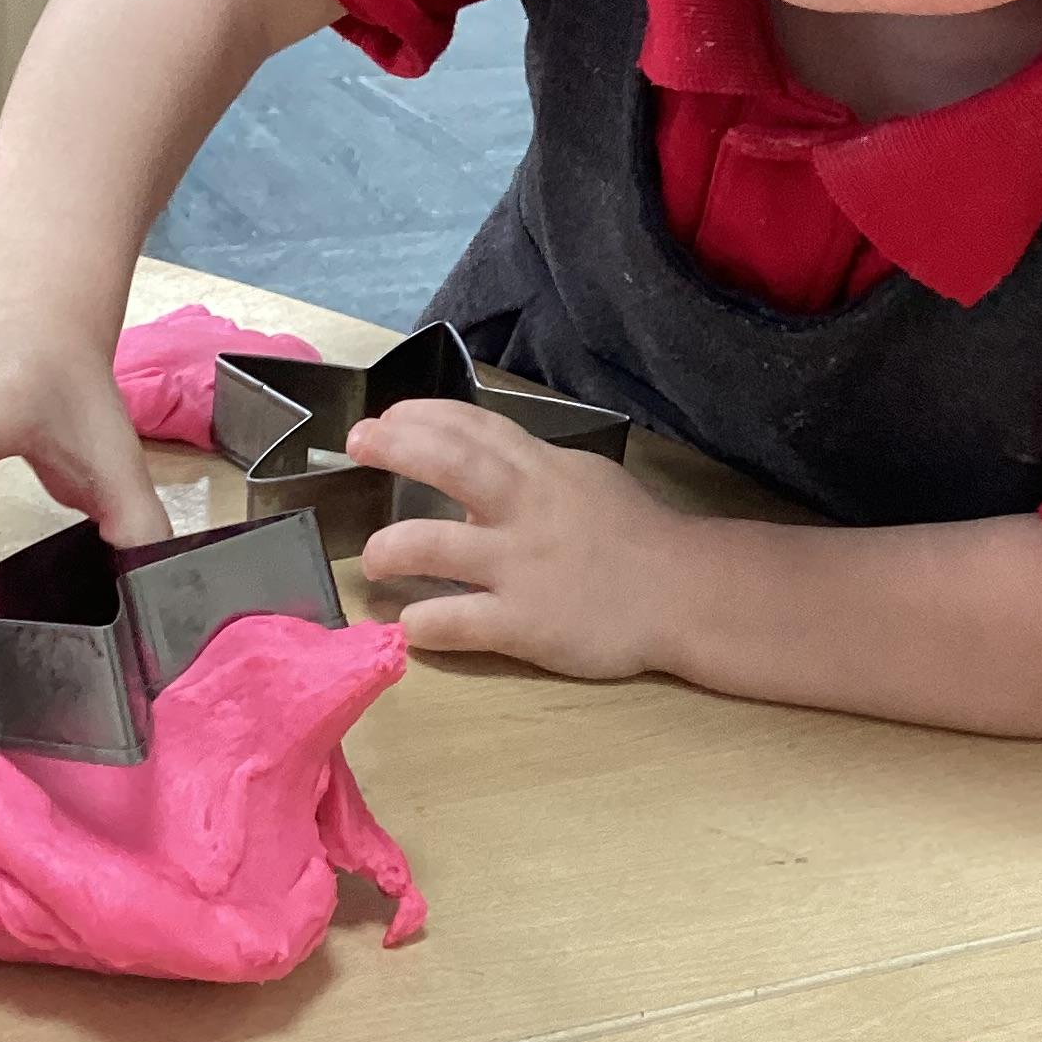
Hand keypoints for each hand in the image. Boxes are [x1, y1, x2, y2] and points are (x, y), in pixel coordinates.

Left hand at [345, 400, 682, 675]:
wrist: (683, 593)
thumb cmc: (633, 536)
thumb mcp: (583, 481)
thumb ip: (529, 471)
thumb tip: (476, 466)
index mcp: (542, 469)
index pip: (474, 426)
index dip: (424, 415)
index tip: (388, 416)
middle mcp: (525, 508)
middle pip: (451, 463)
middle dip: (397, 447)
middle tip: (359, 443)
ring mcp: (521, 566)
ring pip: (436, 545)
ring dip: (391, 547)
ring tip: (374, 557)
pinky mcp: (525, 622)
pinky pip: (459, 620)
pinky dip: (424, 622)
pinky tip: (408, 625)